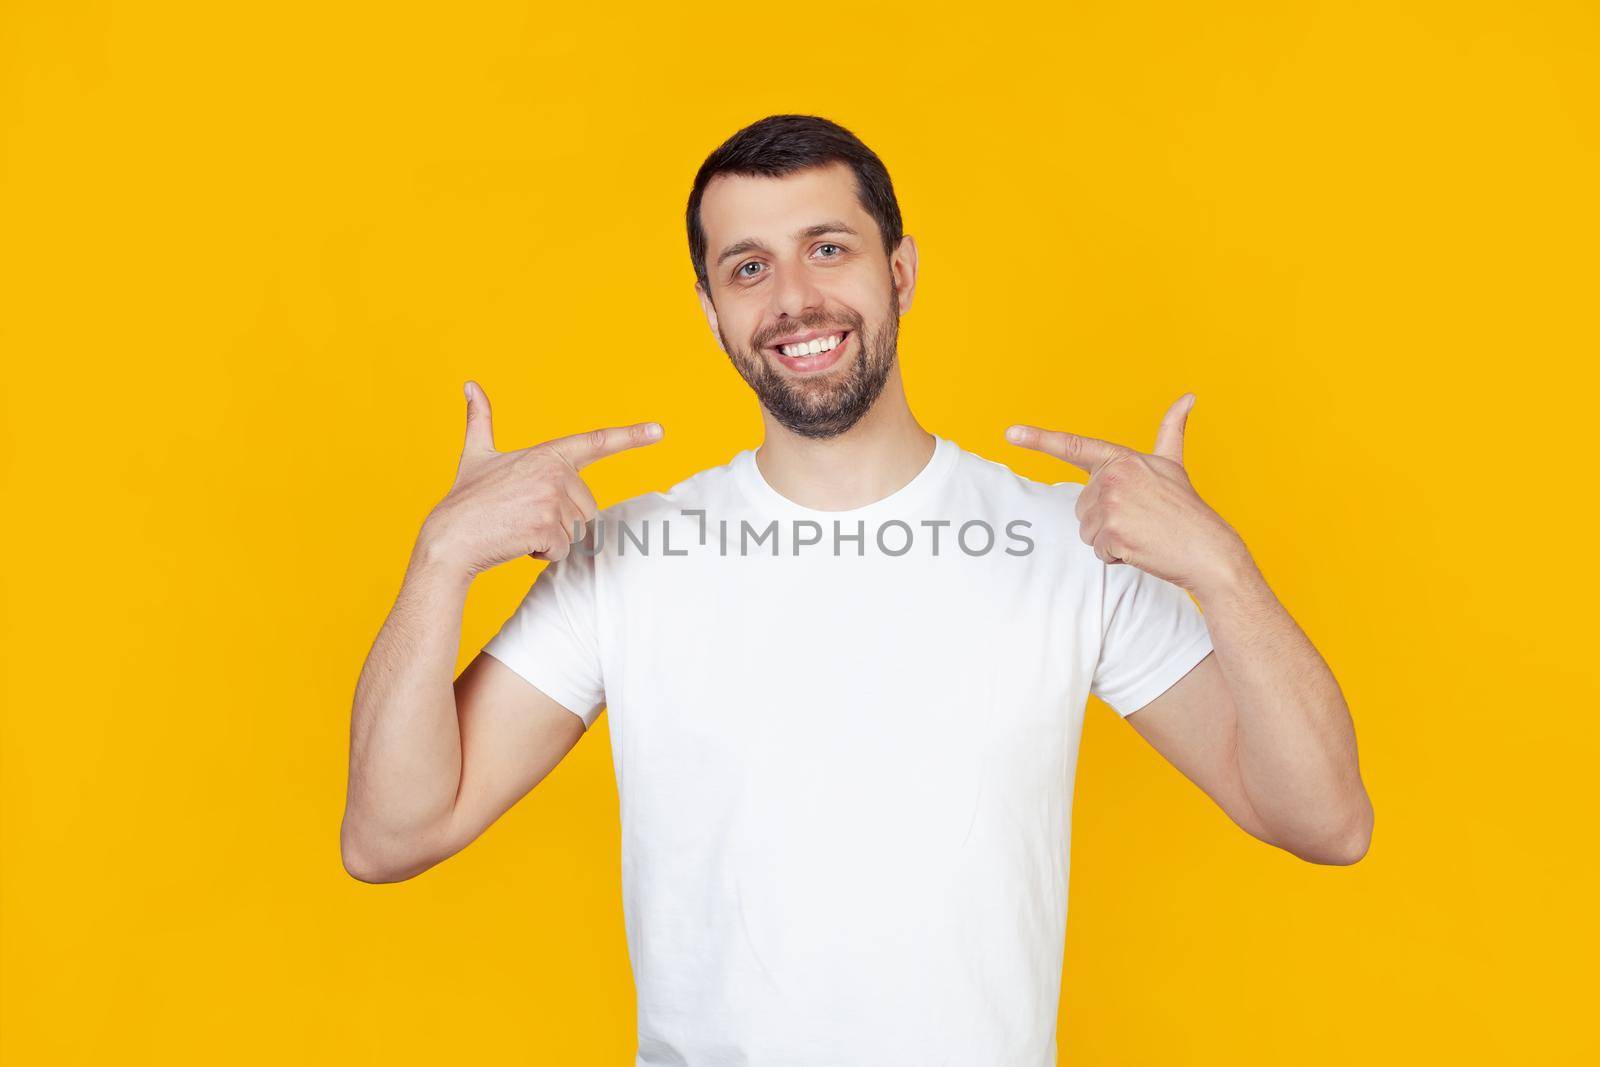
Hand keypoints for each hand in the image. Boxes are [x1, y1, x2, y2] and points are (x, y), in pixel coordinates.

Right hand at [420, 381, 663, 574]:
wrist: (449, 539)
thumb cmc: (466, 499)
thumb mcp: (476, 455)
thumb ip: (480, 420)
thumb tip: (470, 385)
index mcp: (547, 454)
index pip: (596, 442)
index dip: (631, 436)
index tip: (659, 430)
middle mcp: (555, 472)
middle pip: (587, 507)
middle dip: (561, 520)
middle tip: (523, 515)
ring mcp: (553, 499)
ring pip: (576, 530)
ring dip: (551, 538)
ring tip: (518, 527)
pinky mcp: (550, 527)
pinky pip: (563, 549)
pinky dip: (544, 553)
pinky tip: (518, 542)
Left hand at [1005, 394, 1249, 594]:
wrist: (1209, 550)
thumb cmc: (1187, 509)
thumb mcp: (1173, 464)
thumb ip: (1172, 430)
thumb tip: (1188, 396)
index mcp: (1121, 459)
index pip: (1074, 446)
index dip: (1039, 439)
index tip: (1010, 433)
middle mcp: (1112, 478)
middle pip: (1082, 507)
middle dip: (1106, 519)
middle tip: (1141, 519)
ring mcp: (1112, 506)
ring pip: (1087, 531)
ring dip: (1111, 539)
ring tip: (1143, 533)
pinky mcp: (1113, 535)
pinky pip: (1098, 551)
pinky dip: (1117, 556)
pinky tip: (1143, 549)